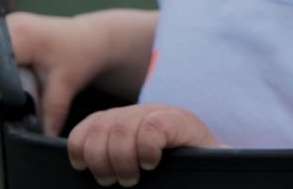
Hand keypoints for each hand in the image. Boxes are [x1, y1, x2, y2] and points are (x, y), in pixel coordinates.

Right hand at [0, 12, 108, 136]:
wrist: (88, 40)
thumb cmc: (79, 57)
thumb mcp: (68, 84)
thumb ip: (53, 110)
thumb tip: (44, 138)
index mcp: (23, 35)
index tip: (15, 98)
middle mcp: (10, 26)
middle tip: (16, 97)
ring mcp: (5, 25)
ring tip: (17, 87)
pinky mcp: (3, 30)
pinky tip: (14, 77)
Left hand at [68, 103, 218, 186]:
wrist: (212, 164)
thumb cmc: (170, 169)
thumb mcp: (135, 160)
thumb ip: (112, 155)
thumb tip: (79, 169)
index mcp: (124, 120)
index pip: (91, 124)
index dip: (80, 146)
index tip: (83, 169)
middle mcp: (140, 112)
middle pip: (102, 127)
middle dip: (100, 160)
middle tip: (112, 181)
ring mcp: (161, 113)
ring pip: (123, 128)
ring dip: (122, 159)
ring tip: (131, 178)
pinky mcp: (181, 120)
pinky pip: (153, 128)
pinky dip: (147, 149)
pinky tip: (152, 162)